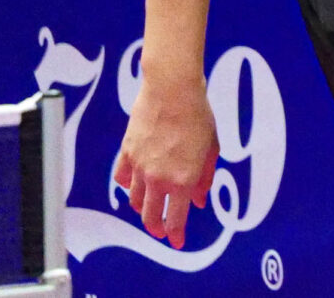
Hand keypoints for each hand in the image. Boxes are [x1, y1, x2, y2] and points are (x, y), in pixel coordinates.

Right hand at [112, 69, 217, 250]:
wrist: (172, 91)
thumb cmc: (197, 116)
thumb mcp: (211, 149)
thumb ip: (204, 177)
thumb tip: (199, 199)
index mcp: (182, 180)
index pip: (175, 218)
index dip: (176, 234)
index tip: (178, 242)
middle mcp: (158, 178)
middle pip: (150, 216)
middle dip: (156, 228)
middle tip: (161, 231)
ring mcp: (139, 167)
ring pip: (134, 200)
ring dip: (142, 208)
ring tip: (150, 208)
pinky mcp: (126, 154)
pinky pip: (122, 178)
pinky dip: (127, 185)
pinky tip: (134, 184)